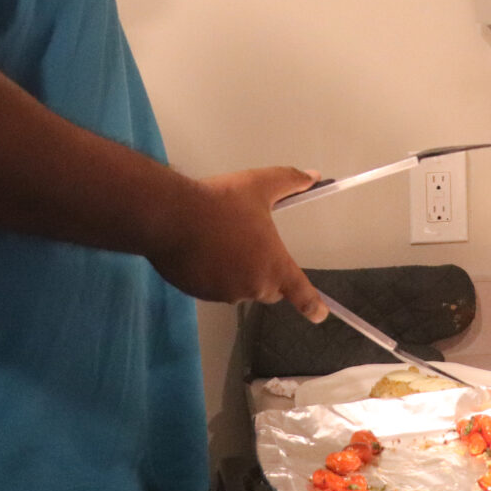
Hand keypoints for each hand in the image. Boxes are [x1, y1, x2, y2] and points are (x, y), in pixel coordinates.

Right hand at [151, 166, 326, 322]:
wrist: (171, 215)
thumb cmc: (221, 202)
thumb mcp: (260, 184)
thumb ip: (290, 181)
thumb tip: (314, 175)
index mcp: (273, 265)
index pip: (300, 293)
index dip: (312, 305)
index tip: (319, 314)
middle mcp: (252, 286)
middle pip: (268, 288)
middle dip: (265, 272)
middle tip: (250, 242)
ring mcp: (224, 293)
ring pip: (239, 287)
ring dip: (236, 272)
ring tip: (220, 239)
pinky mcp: (199, 294)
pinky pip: (214, 287)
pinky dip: (213, 275)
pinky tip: (201, 250)